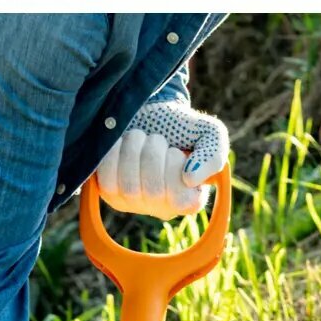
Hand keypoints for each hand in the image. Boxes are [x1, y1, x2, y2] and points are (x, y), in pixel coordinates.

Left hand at [94, 99, 229, 218]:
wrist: (147, 112)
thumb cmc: (180, 127)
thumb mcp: (209, 134)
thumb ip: (213, 155)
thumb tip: (191, 179)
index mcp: (190, 199)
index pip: (181, 199)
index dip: (176, 166)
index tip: (177, 150)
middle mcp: (162, 209)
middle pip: (153, 191)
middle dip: (154, 152)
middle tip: (156, 139)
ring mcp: (134, 204)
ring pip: (129, 186)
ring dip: (133, 149)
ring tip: (139, 138)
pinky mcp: (110, 194)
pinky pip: (107, 180)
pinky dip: (113, 154)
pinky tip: (121, 143)